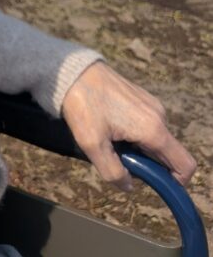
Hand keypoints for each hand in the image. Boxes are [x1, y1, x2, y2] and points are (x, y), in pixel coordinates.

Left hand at [61, 61, 195, 191]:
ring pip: (156, 139)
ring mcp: (151, 104)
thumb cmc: (83, 105)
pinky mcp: (142, 97)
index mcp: (153, 129)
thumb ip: (113, 172)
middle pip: (168, 153)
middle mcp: (159, 115)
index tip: (150, 181)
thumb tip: (129, 185)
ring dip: (140, 148)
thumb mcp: (93, 145)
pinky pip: (148, 124)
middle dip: (149, 163)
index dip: (175, 181)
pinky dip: (136, 133)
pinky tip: (112, 126)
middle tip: (119, 156)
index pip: (184, 164)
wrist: (72, 71)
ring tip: (112, 139)